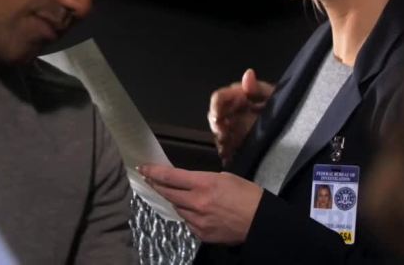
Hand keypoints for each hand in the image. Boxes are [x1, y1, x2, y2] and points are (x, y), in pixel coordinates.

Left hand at [138, 164, 262, 244]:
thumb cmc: (247, 194)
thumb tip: (190, 183)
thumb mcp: (225, 178)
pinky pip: (188, 222)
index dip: (154, 172)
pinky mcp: (202, 234)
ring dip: (176, 201)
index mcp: (204, 184)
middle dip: (157, 186)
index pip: (171, 177)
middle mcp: (197, 202)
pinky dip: (188, 215)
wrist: (260, 221)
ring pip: (178, 208)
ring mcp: (198, 220)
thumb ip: (203, 180)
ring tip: (179, 195)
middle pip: (168, 193)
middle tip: (150, 180)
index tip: (143, 168)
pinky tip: (195, 211)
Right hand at [208, 68, 274, 165]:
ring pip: (219, 133)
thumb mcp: (273, 97)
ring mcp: (235, 129)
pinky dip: (226, 151)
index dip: (216, 106)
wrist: (294, 131)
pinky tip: (230, 155)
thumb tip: (248, 73)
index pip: (220, 98)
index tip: (218, 117)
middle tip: (223, 134)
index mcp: (239, 98)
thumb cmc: (282, 108)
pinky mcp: (238, 144)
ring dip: (221, 139)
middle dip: (217, 126)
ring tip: (228, 147)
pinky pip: (226, 148)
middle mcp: (233, 112)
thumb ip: (259, 87)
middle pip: (215, 116)